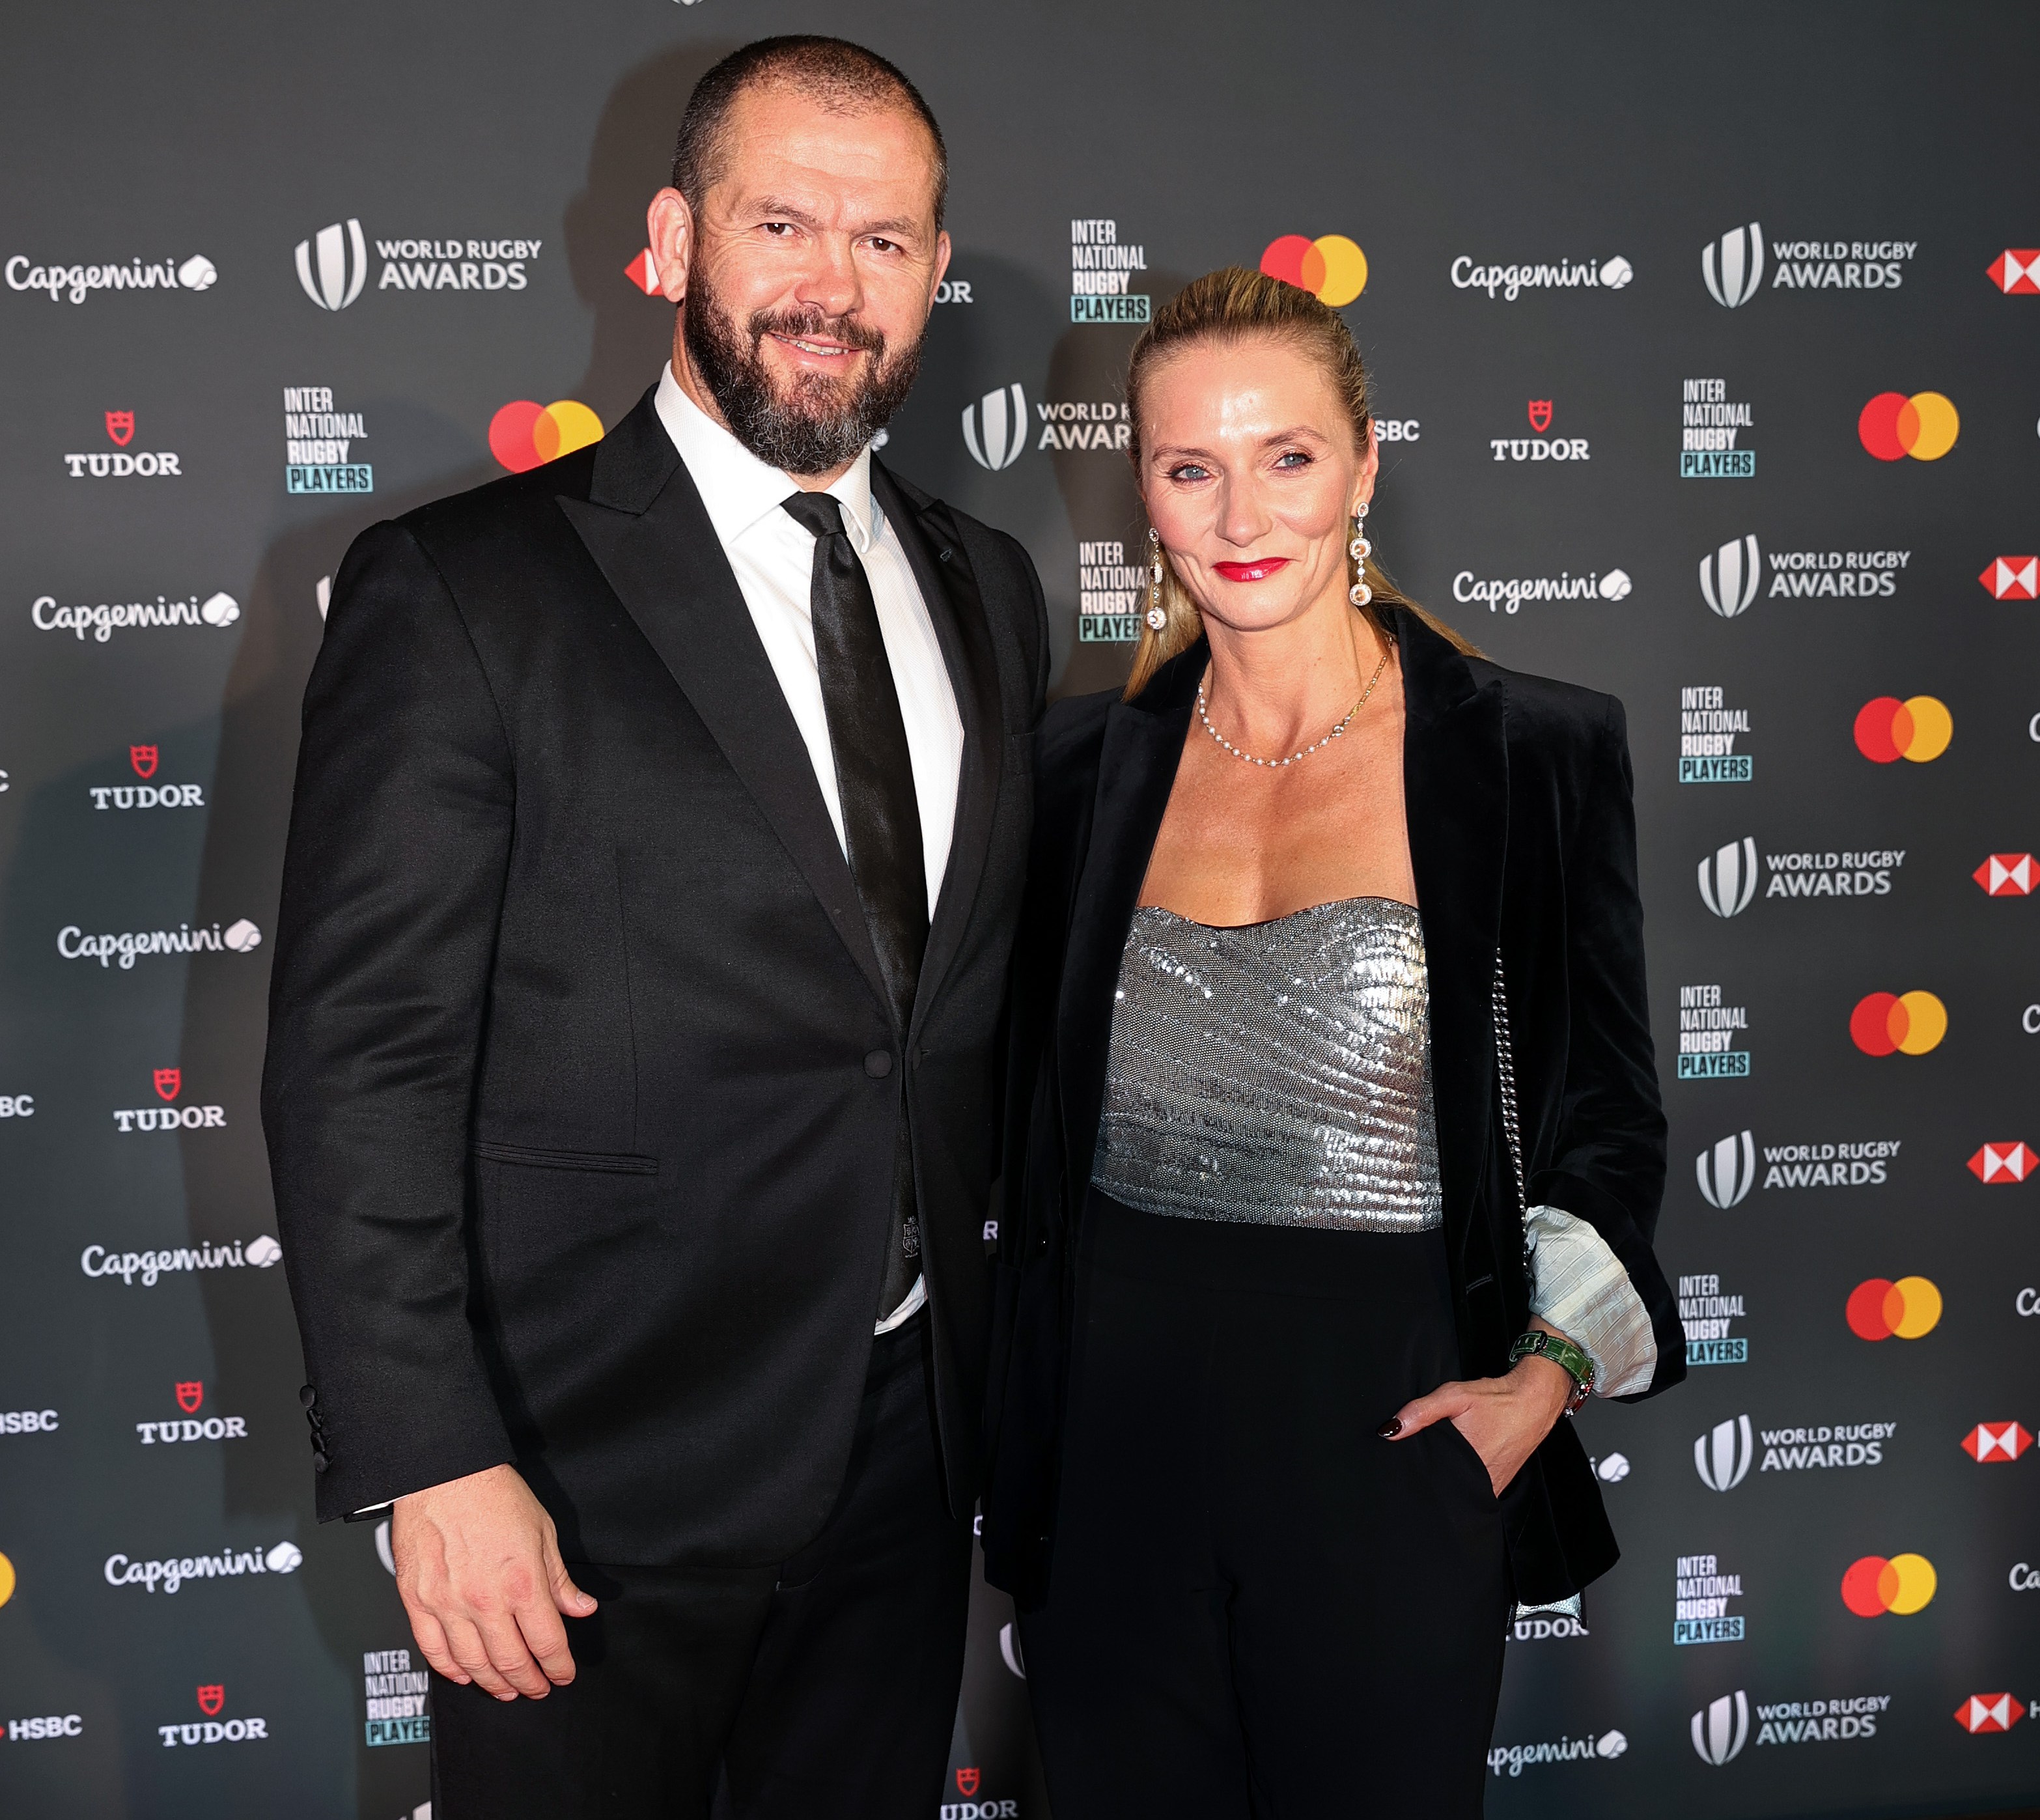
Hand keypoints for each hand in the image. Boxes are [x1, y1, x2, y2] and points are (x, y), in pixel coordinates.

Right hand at [391, 1463, 597, 1700]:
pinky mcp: (417, 1601)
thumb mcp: (542, 1531)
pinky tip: (465, 1674)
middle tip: (538, 1688)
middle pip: (511, 1661)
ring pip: (473, 1663)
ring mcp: (448, 1604)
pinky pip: (434, 1650)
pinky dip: (451, 1669)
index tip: (563, 1674)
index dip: (559, 1667)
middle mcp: (485, 1600)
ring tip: (507, 1690)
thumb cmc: (493, 1494)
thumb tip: (580, 1608)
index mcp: (522, 1583)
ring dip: (493, 1684)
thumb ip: (558, 1578)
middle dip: (529, 1682)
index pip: (547, 1643)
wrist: (443, 1473)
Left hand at [1381, 1350, 1575, 1496]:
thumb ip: (1422, 1412)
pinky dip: (1464, 1480)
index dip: (1416, 1478)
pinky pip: (1476, 1488)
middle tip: (1415, 1467)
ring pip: (1461, 1491)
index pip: (1433, 1483)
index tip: (1402, 1471)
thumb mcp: (1456, 1396)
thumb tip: (1391, 1430)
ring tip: (1435, 1467)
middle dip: (1430, 1480)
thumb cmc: (1498, 1398)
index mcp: (1468, 1466)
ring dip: (1448, 1481)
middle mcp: (1482, 1483)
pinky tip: (1455, 1467)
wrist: (1536, 1400)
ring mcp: (1493, 1486)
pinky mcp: (1500, 1483)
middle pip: (1445, 1489)